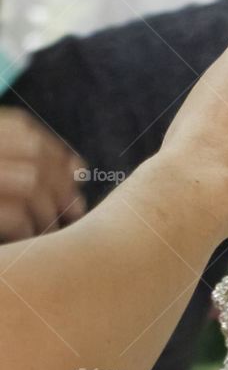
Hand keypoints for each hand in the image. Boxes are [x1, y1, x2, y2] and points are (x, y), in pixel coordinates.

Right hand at [0, 107, 85, 240]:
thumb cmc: (3, 208)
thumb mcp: (7, 176)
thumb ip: (25, 165)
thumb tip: (78, 168)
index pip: (22, 130)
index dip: (54, 154)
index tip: (74, 178)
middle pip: (33, 153)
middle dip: (60, 183)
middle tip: (72, 210)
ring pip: (30, 181)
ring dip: (49, 209)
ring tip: (48, 227)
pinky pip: (15, 215)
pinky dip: (29, 229)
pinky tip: (26, 239)